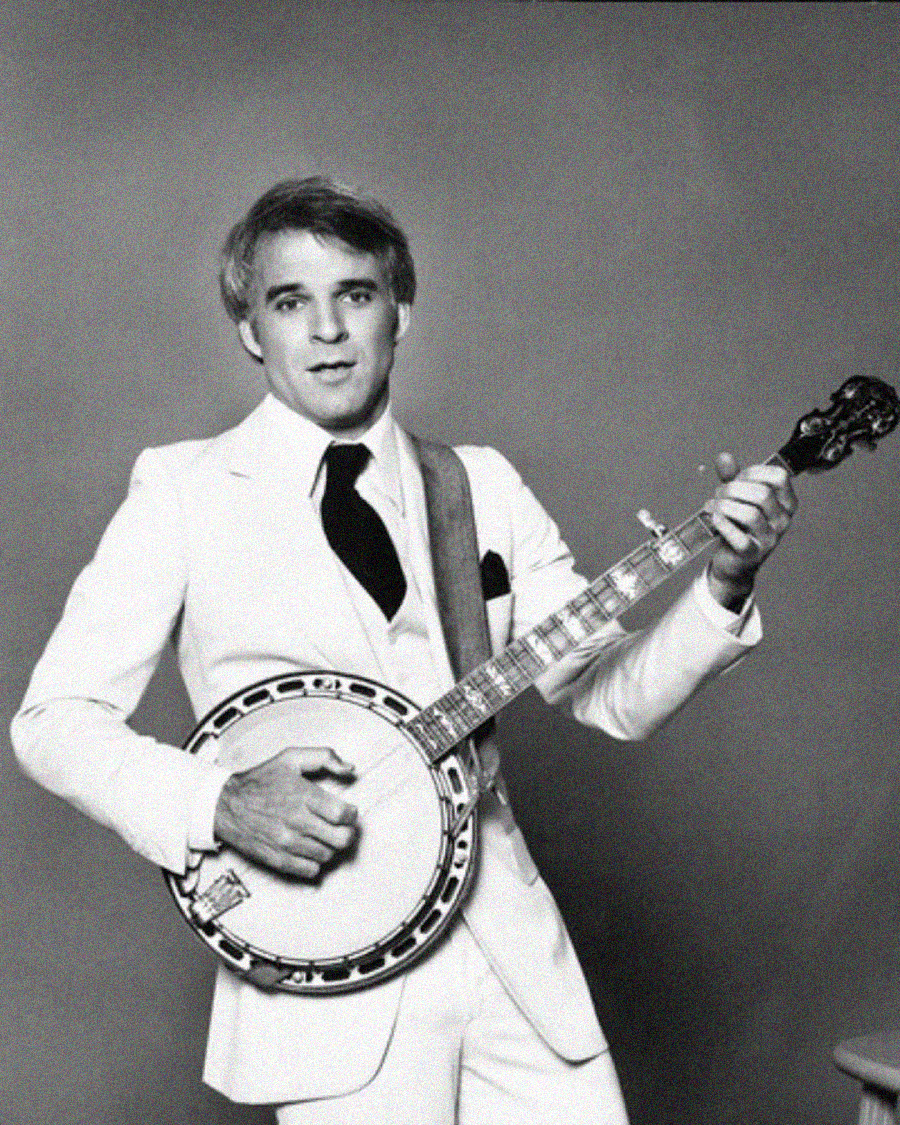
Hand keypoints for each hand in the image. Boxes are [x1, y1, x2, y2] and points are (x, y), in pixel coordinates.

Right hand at [214, 747, 358, 878]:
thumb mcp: (292, 758)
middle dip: (346, 832)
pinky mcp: (278, 860)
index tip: (347, 812)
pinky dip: (314, 861)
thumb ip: (325, 757)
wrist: (226, 805)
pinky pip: (310, 870)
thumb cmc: (259, 781)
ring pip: (328, 855)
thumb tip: (349, 768)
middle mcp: (297, 821)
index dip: (351, 814)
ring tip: (321, 834)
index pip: (343, 814)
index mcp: (303, 796)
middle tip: (340, 826)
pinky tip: (309, 847)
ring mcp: (287, 843)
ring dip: (329, 845)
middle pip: (341, 839)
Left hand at [705, 453, 796, 607]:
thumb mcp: (738, 497)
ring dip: (725, 505)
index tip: (737, 478)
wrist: (733, 562)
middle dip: (733, 489)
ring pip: (750, 514)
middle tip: (718, 494)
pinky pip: (738, 537)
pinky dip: (722, 524)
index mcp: (786, 503)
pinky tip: (714, 518)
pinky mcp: (752, 554)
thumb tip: (724, 457)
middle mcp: (783, 521)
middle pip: (762, 494)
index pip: (779, 477)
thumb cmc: (739, 526)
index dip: (754, 472)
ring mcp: (770, 539)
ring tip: (712, 506)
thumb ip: (732, 476)